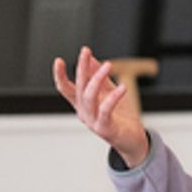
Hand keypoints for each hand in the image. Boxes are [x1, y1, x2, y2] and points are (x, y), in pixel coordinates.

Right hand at [52, 46, 148, 165]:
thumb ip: (100, 78)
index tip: (59, 60)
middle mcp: (84, 113)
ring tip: (108, 64)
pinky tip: (123, 87)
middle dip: (81, 68)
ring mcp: (92, 122)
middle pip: (79, 87)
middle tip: (85, 51)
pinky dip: (113, 97)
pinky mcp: (105, 128)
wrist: (133, 140)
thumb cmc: (121, 117)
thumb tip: (91, 60)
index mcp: (82, 105)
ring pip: (89, 96)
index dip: (60, 75)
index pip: (66, 89)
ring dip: (97, 78)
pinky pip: (106, 109)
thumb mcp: (109, 93)